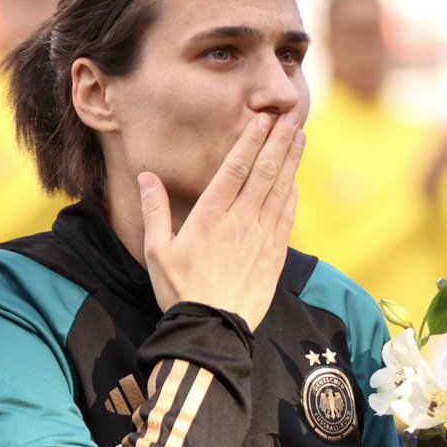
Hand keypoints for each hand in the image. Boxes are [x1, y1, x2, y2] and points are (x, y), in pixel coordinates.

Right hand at [138, 111, 305, 328]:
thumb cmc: (180, 292)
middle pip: (265, 173)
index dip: (251, 140)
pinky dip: (292, 195)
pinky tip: (295, 180)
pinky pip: (287, 218)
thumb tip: (146, 177)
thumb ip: (154, 211)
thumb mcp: (157, 252)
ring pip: (280, 191)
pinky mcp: (274, 257)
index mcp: (211, 217)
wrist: (212, 331)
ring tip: (299, 137)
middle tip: (291, 116)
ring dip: (291, 162)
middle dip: (279, 141)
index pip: (236, 169)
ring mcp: (262, 239)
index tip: (263, 119)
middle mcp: (241, 223)